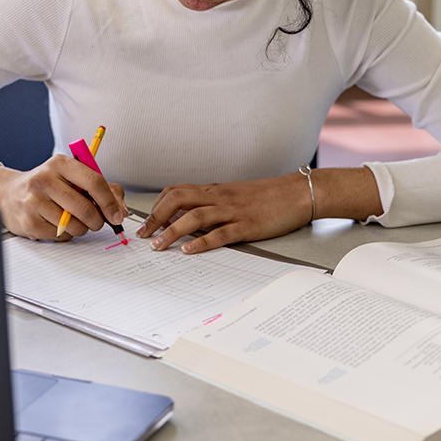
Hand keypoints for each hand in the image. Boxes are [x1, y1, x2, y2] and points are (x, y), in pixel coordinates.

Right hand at [0, 156, 126, 241]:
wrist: (9, 194)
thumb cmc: (48, 185)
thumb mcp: (73, 177)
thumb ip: (103, 188)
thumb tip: (121, 210)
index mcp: (61, 163)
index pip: (94, 182)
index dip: (110, 202)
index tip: (117, 215)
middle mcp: (45, 179)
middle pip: (85, 208)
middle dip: (97, 220)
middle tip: (97, 221)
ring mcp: (35, 201)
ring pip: (75, 225)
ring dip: (81, 228)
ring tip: (72, 219)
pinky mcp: (29, 222)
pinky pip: (61, 236)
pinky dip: (66, 234)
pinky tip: (57, 223)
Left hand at [136, 173, 312, 253]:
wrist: (297, 193)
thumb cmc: (269, 195)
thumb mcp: (235, 195)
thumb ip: (214, 203)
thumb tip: (192, 217)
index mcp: (215, 190)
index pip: (177, 191)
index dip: (157, 205)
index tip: (147, 221)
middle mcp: (219, 197)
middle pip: (177, 200)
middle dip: (156, 217)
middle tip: (143, 235)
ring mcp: (232, 211)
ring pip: (193, 217)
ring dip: (171, 231)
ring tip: (157, 246)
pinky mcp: (247, 226)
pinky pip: (219, 234)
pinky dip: (201, 242)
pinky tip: (188, 250)